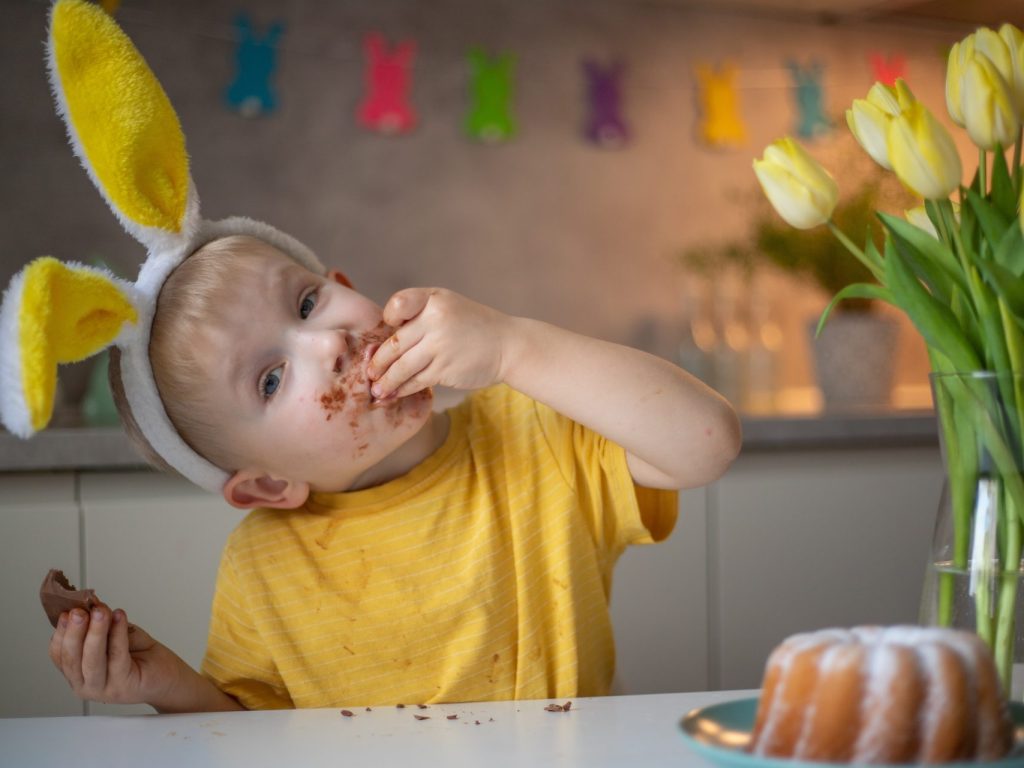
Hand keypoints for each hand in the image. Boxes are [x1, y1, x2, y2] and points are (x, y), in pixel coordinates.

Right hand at [48, 604, 185, 707]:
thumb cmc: (142, 658)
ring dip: (95, 632)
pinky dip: (117, 634)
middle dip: (74, 631)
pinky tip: (119, 617)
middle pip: (72, 659)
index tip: (67, 611)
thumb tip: (91, 603)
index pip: (59, 655)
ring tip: (100, 611)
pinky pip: (117, 656)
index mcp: (78, 674)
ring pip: (92, 659)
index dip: (61, 632)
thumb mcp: (116, 636)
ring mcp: (104, 688)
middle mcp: (86, 685)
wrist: (169, 678)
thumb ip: (102, 625)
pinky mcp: (124, 685)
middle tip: (80, 610)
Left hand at [368, 288, 513, 397]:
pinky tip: (394, 393)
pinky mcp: (444, 369)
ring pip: (401, 366)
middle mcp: (435, 320)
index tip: (388, 330)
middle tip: (369, 373)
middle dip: (377, 362)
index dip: (388, 319)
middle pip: (394, 343)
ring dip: (385, 381)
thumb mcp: (449, 305)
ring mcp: (439, 346)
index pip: (398, 305)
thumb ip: (420, 313)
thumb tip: (386, 335)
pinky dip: (402, 389)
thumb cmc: (475, 326)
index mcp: (434, 299)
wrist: (509, 345)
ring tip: (376, 390)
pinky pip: (415, 381)